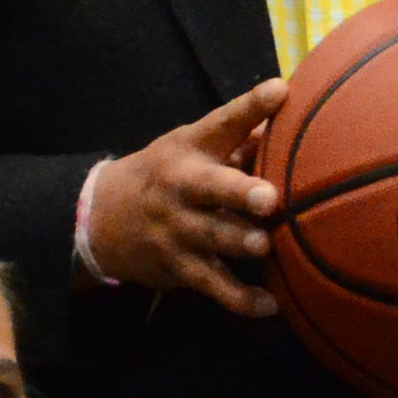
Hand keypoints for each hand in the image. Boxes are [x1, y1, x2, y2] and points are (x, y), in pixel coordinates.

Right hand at [87, 79, 287, 314]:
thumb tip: (294, 111)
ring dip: (239, 243)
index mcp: (191, 149)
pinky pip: (213, 286)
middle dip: (239, 193)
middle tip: (268, 198)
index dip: (251, 106)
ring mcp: (179, 229)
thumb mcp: (191, 147)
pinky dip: (240, 299)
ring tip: (264, 247)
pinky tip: (268, 306)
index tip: (279, 91)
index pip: (221, 122)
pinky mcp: (180, 267)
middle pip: (212, 188)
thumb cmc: (167, 174)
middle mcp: (183, 187)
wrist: (103, 218)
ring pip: (213, 238)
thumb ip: (240, 136)